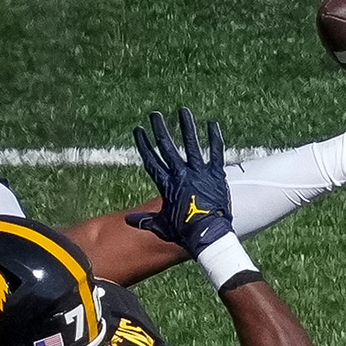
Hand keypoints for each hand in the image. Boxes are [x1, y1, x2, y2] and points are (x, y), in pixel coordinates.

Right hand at [126, 109, 232, 257]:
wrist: (209, 234)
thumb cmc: (185, 232)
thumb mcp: (162, 226)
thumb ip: (145, 220)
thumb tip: (128, 221)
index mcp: (166, 184)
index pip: (151, 159)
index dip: (143, 144)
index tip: (138, 130)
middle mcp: (181, 174)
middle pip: (168, 147)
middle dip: (160, 129)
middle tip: (156, 115)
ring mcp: (199, 173)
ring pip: (191, 144)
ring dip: (187, 126)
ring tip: (183, 111)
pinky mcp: (217, 175)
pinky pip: (216, 152)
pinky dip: (215, 138)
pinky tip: (213, 124)